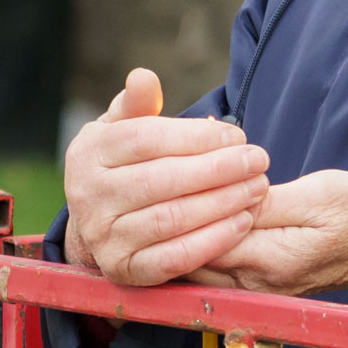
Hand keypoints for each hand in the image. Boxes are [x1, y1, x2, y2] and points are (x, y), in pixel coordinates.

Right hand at [63, 69, 270, 286]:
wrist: (101, 222)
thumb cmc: (126, 162)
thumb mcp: (122, 126)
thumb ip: (137, 102)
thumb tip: (143, 77)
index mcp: (89, 152)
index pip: (146, 140)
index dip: (197, 137)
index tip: (238, 136)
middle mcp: (88, 196)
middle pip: (160, 180)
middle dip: (218, 170)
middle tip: (258, 161)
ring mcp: (103, 238)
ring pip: (170, 219)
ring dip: (221, 204)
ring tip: (258, 189)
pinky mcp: (123, 270)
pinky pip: (172, 259)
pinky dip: (211, 242)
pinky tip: (243, 222)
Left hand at [186, 169, 347, 313]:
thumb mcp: (322, 194)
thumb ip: (266, 203)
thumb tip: (219, 199)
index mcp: (270, 261)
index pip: (199, 237)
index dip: (182, 199)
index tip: (173, 162)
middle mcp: (256, 285)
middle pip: (186, 257)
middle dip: (171, 216)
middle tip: (160, 171)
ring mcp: (256, 289)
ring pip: (194, 263)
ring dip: (181, 226)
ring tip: (171, 184)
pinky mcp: (260, 284)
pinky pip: (214, 263)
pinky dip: (199, 235)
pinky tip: (197, 203)